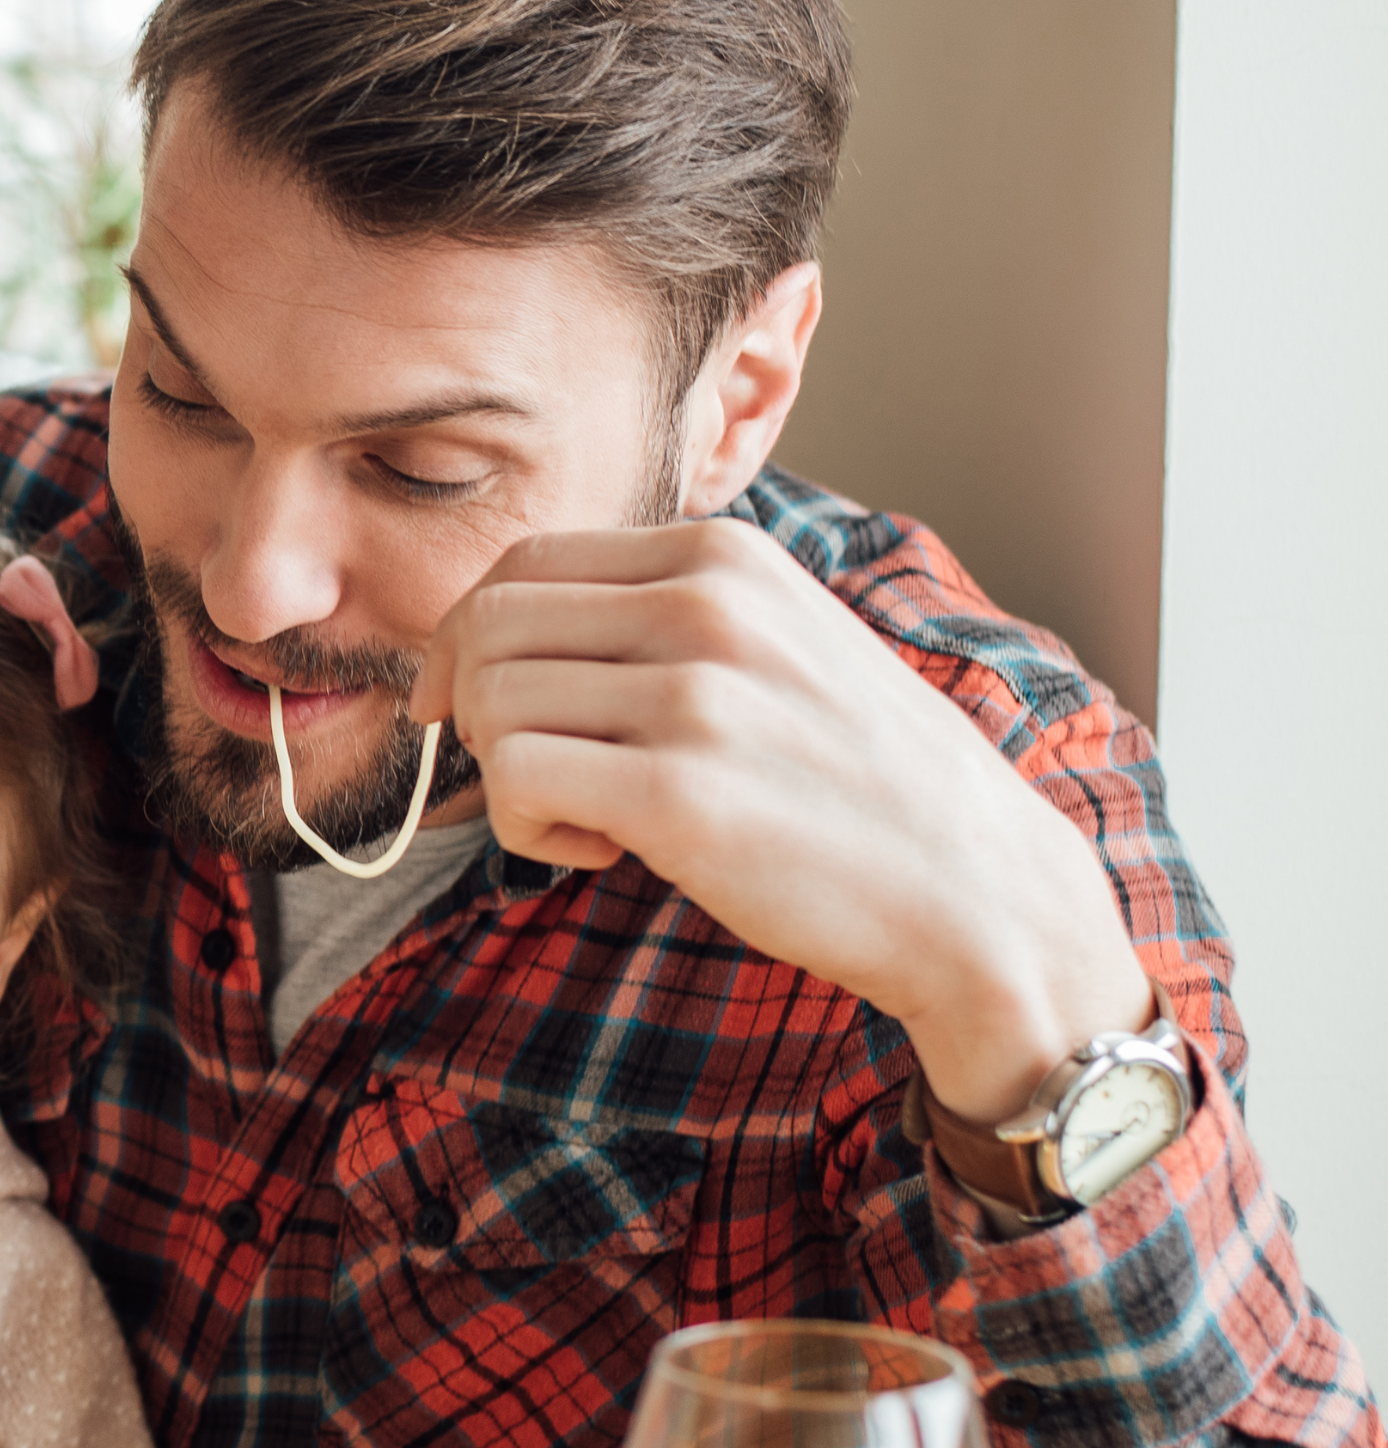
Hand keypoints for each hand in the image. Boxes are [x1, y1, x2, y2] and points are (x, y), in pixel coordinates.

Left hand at [414, 520, 1156, 1120]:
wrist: (978, 891)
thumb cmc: (854, 783)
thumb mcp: (771, 645)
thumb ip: (656, 618)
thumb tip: (486, 639)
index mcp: (722, 556)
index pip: (522, 565)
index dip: (469, 643)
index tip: (473, 708)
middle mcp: (706, 604)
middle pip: (486, 627)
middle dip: (472, 710)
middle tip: (539, 775)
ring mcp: (697, 694)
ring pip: (488, 704)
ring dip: (507, 779)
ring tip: (591, 819)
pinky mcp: (679, 792)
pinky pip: (513, 779)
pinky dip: (525, 828)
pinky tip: (603, 849)